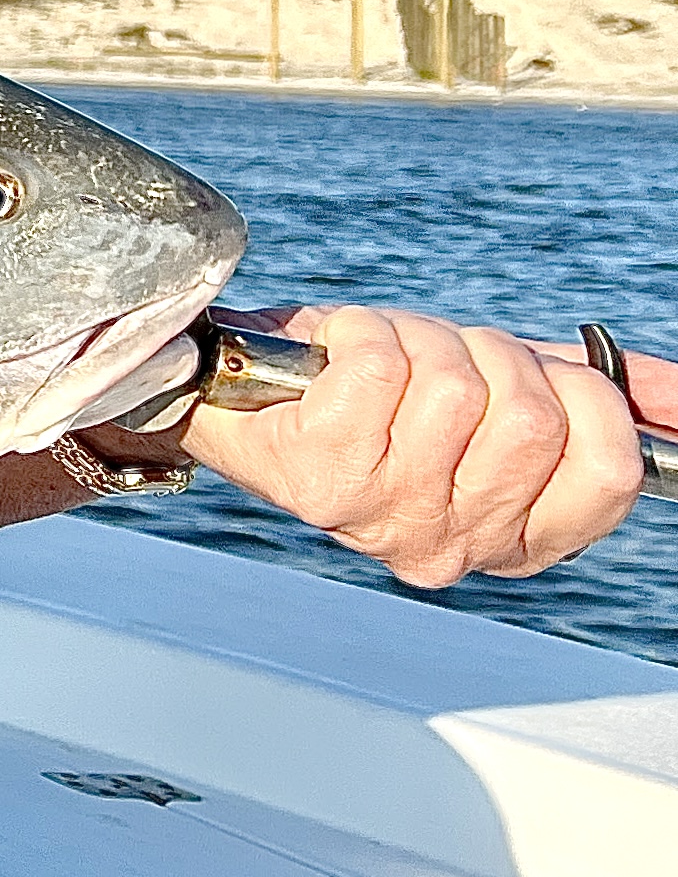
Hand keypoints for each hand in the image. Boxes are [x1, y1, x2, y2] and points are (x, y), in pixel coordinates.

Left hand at [181, 304, 668, 586]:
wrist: (241, 393)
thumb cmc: (375, 394)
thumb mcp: (497, 394)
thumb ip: (594, 401)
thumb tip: (677, 402)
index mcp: (514, 540)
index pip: (607, 473)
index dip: (585, 401)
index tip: (535, 380)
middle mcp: (452, 544)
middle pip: (530, 420)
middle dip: (492, 358)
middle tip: (443, 362)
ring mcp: (384, 516)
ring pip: (455, 389)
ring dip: (422, 342)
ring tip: (386, 361)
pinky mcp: (319, 474)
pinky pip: (381, 368)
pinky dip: (363, 332)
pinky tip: (337, 355)